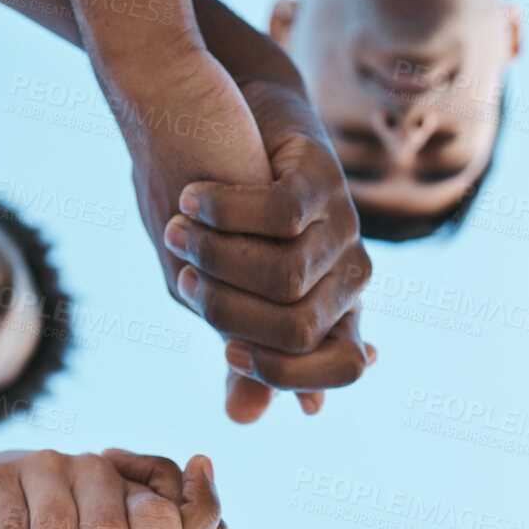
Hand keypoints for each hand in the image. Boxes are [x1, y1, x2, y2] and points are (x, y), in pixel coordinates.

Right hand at [161, 79, 374, 423]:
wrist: (218, 108)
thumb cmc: (214, 214)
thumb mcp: (219, 290)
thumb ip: (236, 348)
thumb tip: (243, 421)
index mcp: (332, 310)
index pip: (345, 368)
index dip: (287, 374)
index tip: (227, 352)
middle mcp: (350, 272)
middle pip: (300, 330)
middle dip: (229, 314)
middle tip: (186, 281)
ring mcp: (344, 223)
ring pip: (286, 276)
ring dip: (217, 260)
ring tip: (178, 233)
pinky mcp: (324, 173)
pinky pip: (276, 216)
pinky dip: (223, 212)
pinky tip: (193, 199)